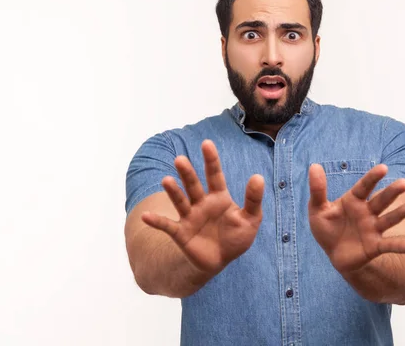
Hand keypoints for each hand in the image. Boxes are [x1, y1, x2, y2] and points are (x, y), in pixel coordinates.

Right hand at [141, 140, 263, 275]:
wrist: (221, 260)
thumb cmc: (236, 237)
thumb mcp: (251, 219)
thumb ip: (253, 199)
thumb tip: (258, 177)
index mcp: (219, 197)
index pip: (215, 175)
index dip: (211, 160)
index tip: (206, 143)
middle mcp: (202, 203)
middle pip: (193, 185)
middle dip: (187, 173)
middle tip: (180, 160)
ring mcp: (190, 217)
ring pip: (180, 201)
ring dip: (173, 191)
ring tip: (167, 180)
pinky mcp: (181, 233)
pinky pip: (167, 226)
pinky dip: (156, 221)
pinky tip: (146, 217)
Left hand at [308, 164, 404, 273]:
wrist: (333, 254)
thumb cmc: (327, 228)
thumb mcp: (317, 209)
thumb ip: (318, 190)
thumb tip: (314, 166)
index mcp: (354, 200)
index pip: (364, 186)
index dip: (373, 177)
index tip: (383, 168)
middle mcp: (367, 212)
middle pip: (381, 200)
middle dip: (392, 192)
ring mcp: (373, 229)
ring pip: (389, 219)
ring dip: (400, 214)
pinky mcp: (375, 246)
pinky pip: (390, 245)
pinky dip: (401, 246)